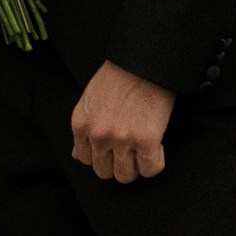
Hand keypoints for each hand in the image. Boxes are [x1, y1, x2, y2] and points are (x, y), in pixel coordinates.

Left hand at [70, 61, 174, 184]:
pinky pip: (150, 169)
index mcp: (81, 124)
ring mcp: (122, 139)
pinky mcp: (146, 140)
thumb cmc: (119, 76)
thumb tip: (78, 155)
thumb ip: (85, 129)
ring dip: (136, 166)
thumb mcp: (90, 100)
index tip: (114, 148)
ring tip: (144, 149)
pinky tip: (157, 146)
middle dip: (118, 164)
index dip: (102, 156)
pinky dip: (155, 162)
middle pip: (104, 172)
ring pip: (126, 176)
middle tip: (131, 151)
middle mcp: (98, 135)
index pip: (85, 160)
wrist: (144, 59)